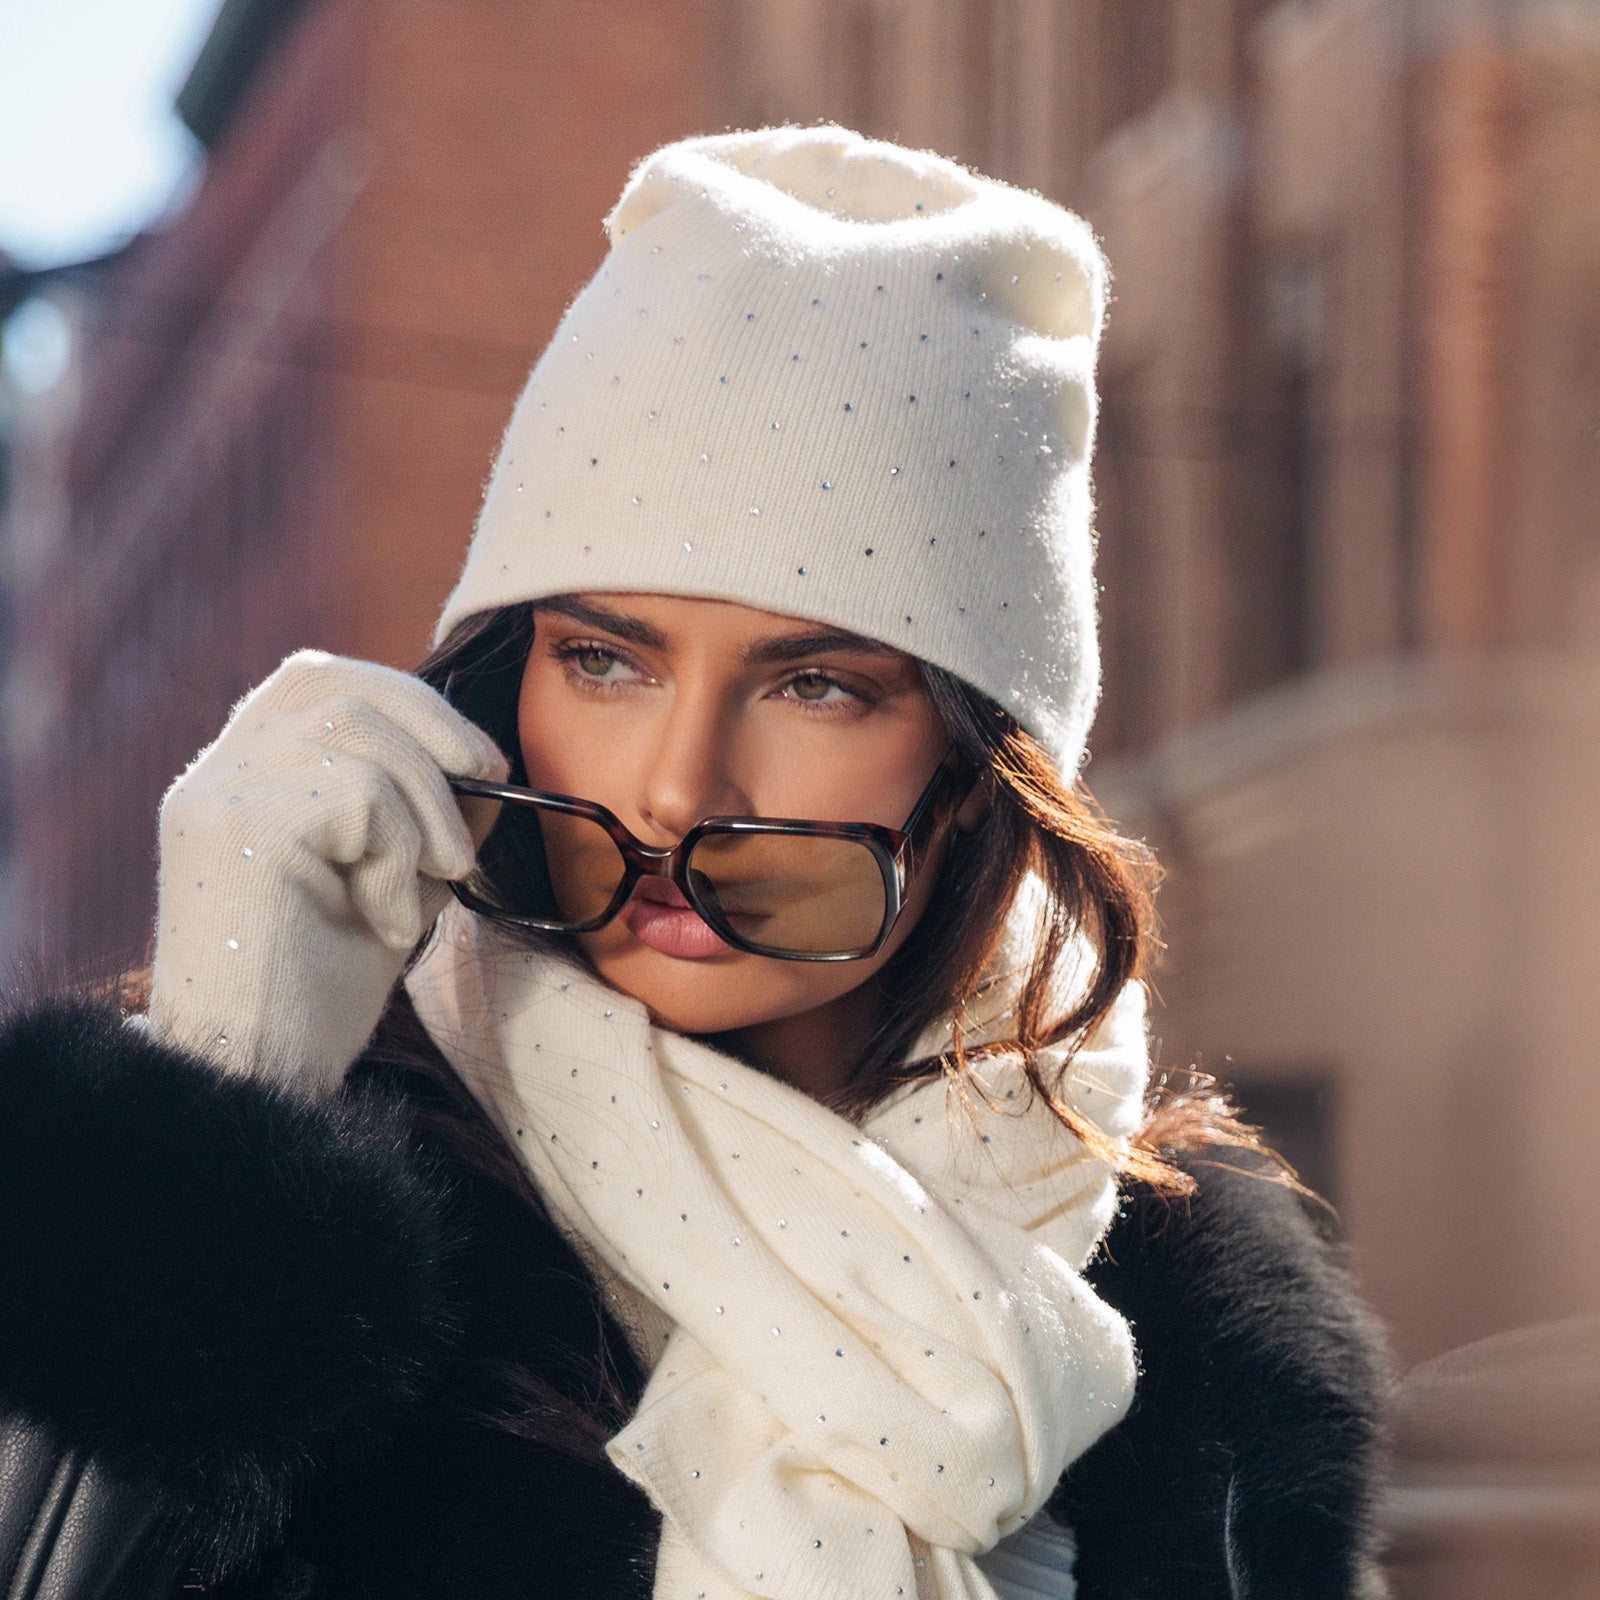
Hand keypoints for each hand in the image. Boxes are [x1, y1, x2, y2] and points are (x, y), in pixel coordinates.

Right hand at [147, 650, 507, 1094]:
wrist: (261, 1073)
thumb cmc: (321, 983)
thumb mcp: (386, 873)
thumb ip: (417, 807)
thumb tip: (485, 759)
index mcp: (243, 774)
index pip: (321, 680)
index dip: (409, 701)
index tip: (474, 758)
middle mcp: (217, 771)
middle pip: (338, 686)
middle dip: (434, 729)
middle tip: (482, 795)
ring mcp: (219, 792)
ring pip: (357, 732)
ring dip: (425, 810)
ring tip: (425, 888)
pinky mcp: (234, 825)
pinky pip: (359, 795)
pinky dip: (400, 858)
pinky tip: (387, 921)